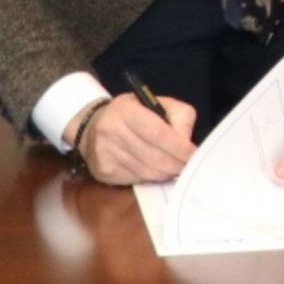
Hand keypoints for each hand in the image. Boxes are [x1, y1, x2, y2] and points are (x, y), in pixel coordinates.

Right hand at [72, 96, 196, 185]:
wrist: (90, 127)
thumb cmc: (132, 114)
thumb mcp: (156, 104)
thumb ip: (178, 117)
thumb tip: (186, 143)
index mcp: (126, 110)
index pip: (158, 133)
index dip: (179, 147)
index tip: (194, 154)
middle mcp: (111, 131)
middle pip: (154, 156)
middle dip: (176, 164)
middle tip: (189, 165)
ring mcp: (105, 153)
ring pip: (146, 172)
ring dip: (166, 172)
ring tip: (175, 167)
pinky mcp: (104, 171)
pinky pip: (136, 179)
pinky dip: (151, 177)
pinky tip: (156, 169)